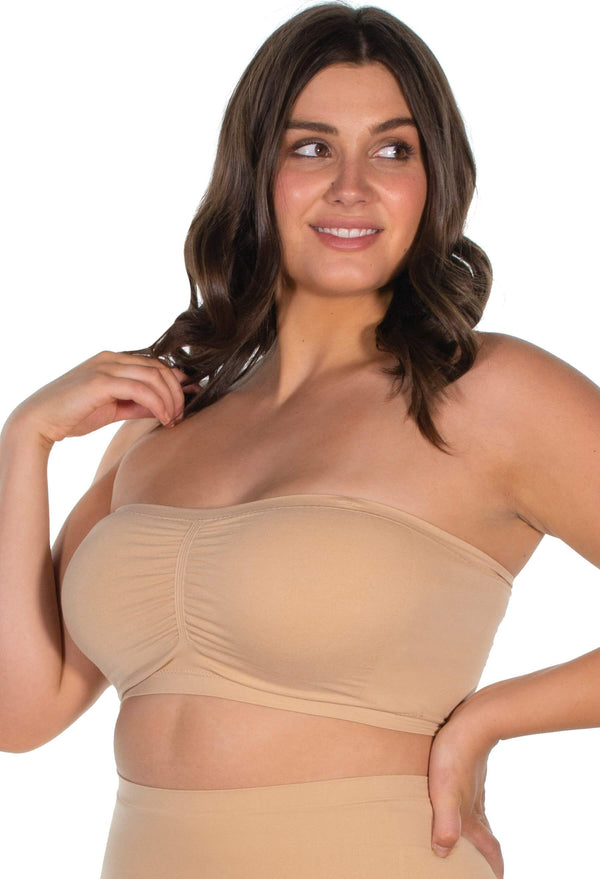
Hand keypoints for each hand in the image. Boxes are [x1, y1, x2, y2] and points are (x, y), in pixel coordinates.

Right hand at [10, 350, 198, 446]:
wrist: (39, 421)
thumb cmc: (73, 416)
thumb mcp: (113, 409)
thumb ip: (138, 404)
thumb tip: (165, 408)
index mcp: (113, 361)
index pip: (154, 364)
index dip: (176, 380)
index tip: (189, 399)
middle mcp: (111, 358)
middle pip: (159, 368)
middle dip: (177, 392)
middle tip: (181, 415)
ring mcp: (105, 367)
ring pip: (154, 377)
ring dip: (170, 400)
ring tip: (172, 419)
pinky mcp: (101, 381)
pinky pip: (141, 389)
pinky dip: (157, 404)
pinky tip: (162, 418)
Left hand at [428, 695, 503, 877]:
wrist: (473, 720)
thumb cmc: (455, 755)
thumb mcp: (444, 791)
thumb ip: (446, 822)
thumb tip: (444, 853)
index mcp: (473, 817)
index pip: (490, 851)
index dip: (493, 868)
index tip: (496, 877)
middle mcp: (476, 805)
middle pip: (486, 838)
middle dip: (485, 855)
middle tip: (482, 866)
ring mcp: (474, 787)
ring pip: (478, 817)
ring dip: (475, 833)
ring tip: (465, 840)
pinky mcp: (468, 770)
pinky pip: (469, 797)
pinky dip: (466, 809)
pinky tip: (456, 798)